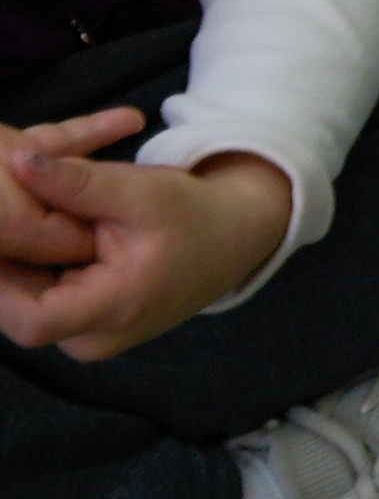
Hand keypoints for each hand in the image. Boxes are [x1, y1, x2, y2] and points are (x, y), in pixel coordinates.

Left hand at [0, 117, 291, 362]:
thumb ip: (78, 181)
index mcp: (115, 310)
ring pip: (21, 305)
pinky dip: (25, 268)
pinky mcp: (82, 326)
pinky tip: (28, 236)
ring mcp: (85, 336)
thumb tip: (18, 160)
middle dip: (2, 262)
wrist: (235, 238)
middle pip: (17, 309)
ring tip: (10, 219)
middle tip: (0, 213)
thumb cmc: (195, 214)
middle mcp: (93, 339)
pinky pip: (35, 301)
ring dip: (10, 264)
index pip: (30, 321)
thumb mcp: (143, 191)